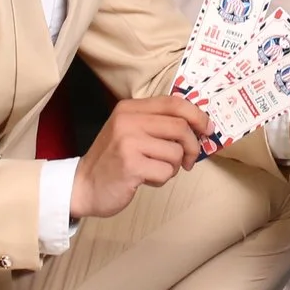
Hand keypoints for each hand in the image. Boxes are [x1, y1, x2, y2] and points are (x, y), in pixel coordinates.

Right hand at [69, 95, 209, 219]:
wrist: (82, 186)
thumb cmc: (113, 160)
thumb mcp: (129, 131)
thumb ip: (157, 123)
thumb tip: (198, 124)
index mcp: (130, 108)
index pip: (174, 103)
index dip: (197, 115)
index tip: (207, 129)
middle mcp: (128, 120)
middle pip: (180, 127)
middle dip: (191, 146)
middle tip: (188, 161)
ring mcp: (128, 142)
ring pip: (175, 152)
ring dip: (172, 167)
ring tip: (154, 170)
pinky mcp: (130, 165)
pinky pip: (165, 172)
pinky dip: (162, 180)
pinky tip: (145, 179)